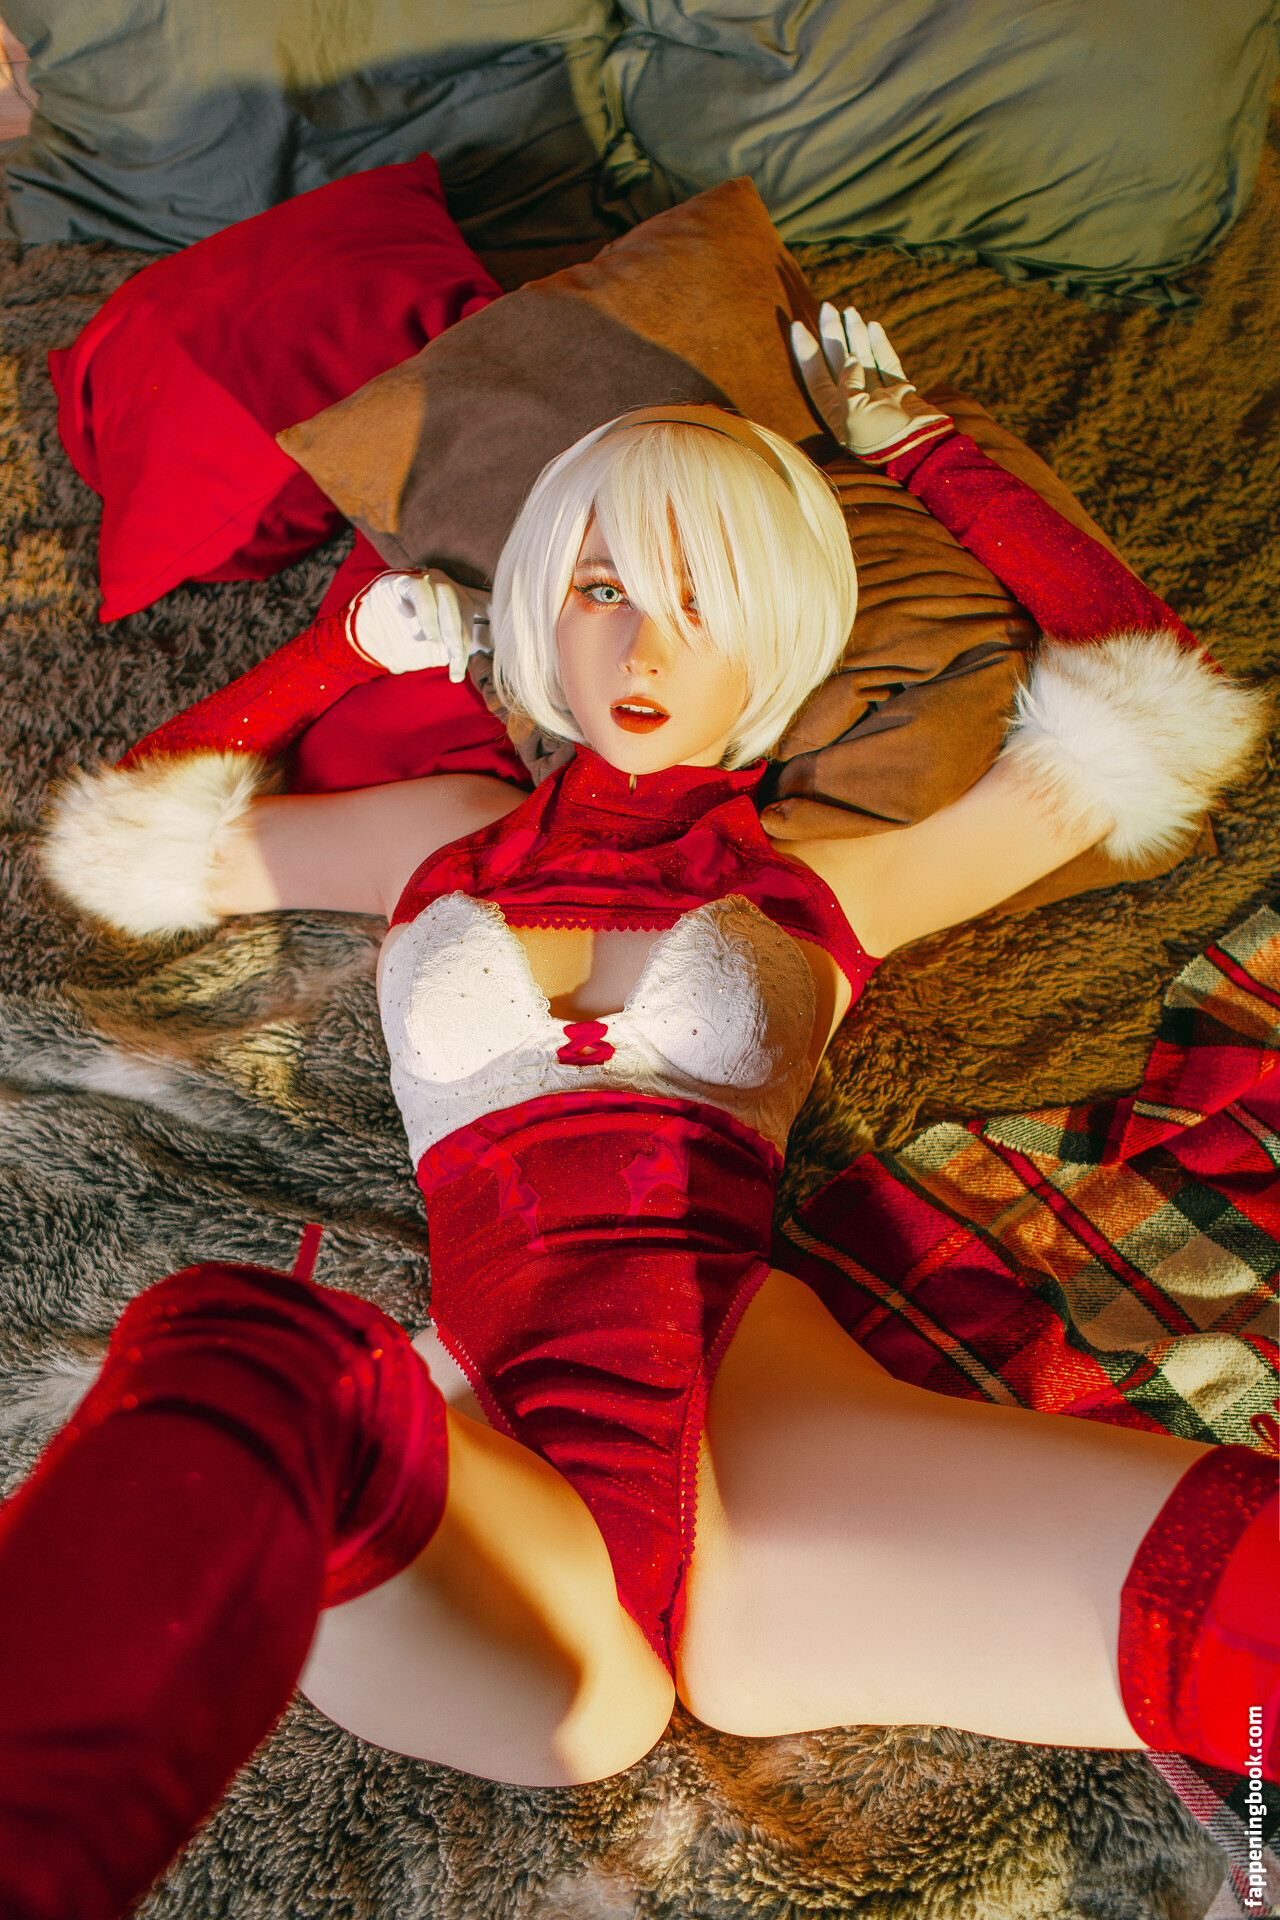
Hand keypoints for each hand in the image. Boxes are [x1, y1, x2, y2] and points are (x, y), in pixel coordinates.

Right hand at [350, 570, 491, 681]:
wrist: (367, 644)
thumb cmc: (406, 648)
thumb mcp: (441, 651)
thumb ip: (464, 646)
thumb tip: (491, 650)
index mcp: (459, 601)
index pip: (485, 604)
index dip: (497, 616)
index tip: (503, 639)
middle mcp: (446, 586)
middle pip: (467, 603)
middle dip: (463, 636)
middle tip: (457, 662)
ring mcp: (425, 580)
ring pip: (448, 594)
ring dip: (445, 626)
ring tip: (437, 646)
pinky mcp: (404, 580)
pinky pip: (421, 591)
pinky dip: (424, 613)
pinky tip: (415, 626)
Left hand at [791, 303, 951, 461]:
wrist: (920, 449)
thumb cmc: (882, 438)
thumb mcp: (853, 413)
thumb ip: (847, 384)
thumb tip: (851, 359)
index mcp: (836, 414)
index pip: (815, 378)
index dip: (806, 352)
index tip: (798, 325)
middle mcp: (854, 405)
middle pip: (838, 363)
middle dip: (831, 335)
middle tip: (827, 307)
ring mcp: (877, 398)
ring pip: (862, 359)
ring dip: (855, 334)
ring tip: (850, 310)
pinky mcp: (899, 392)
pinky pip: (886, 363)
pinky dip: (879, 345)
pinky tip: (873, 326)